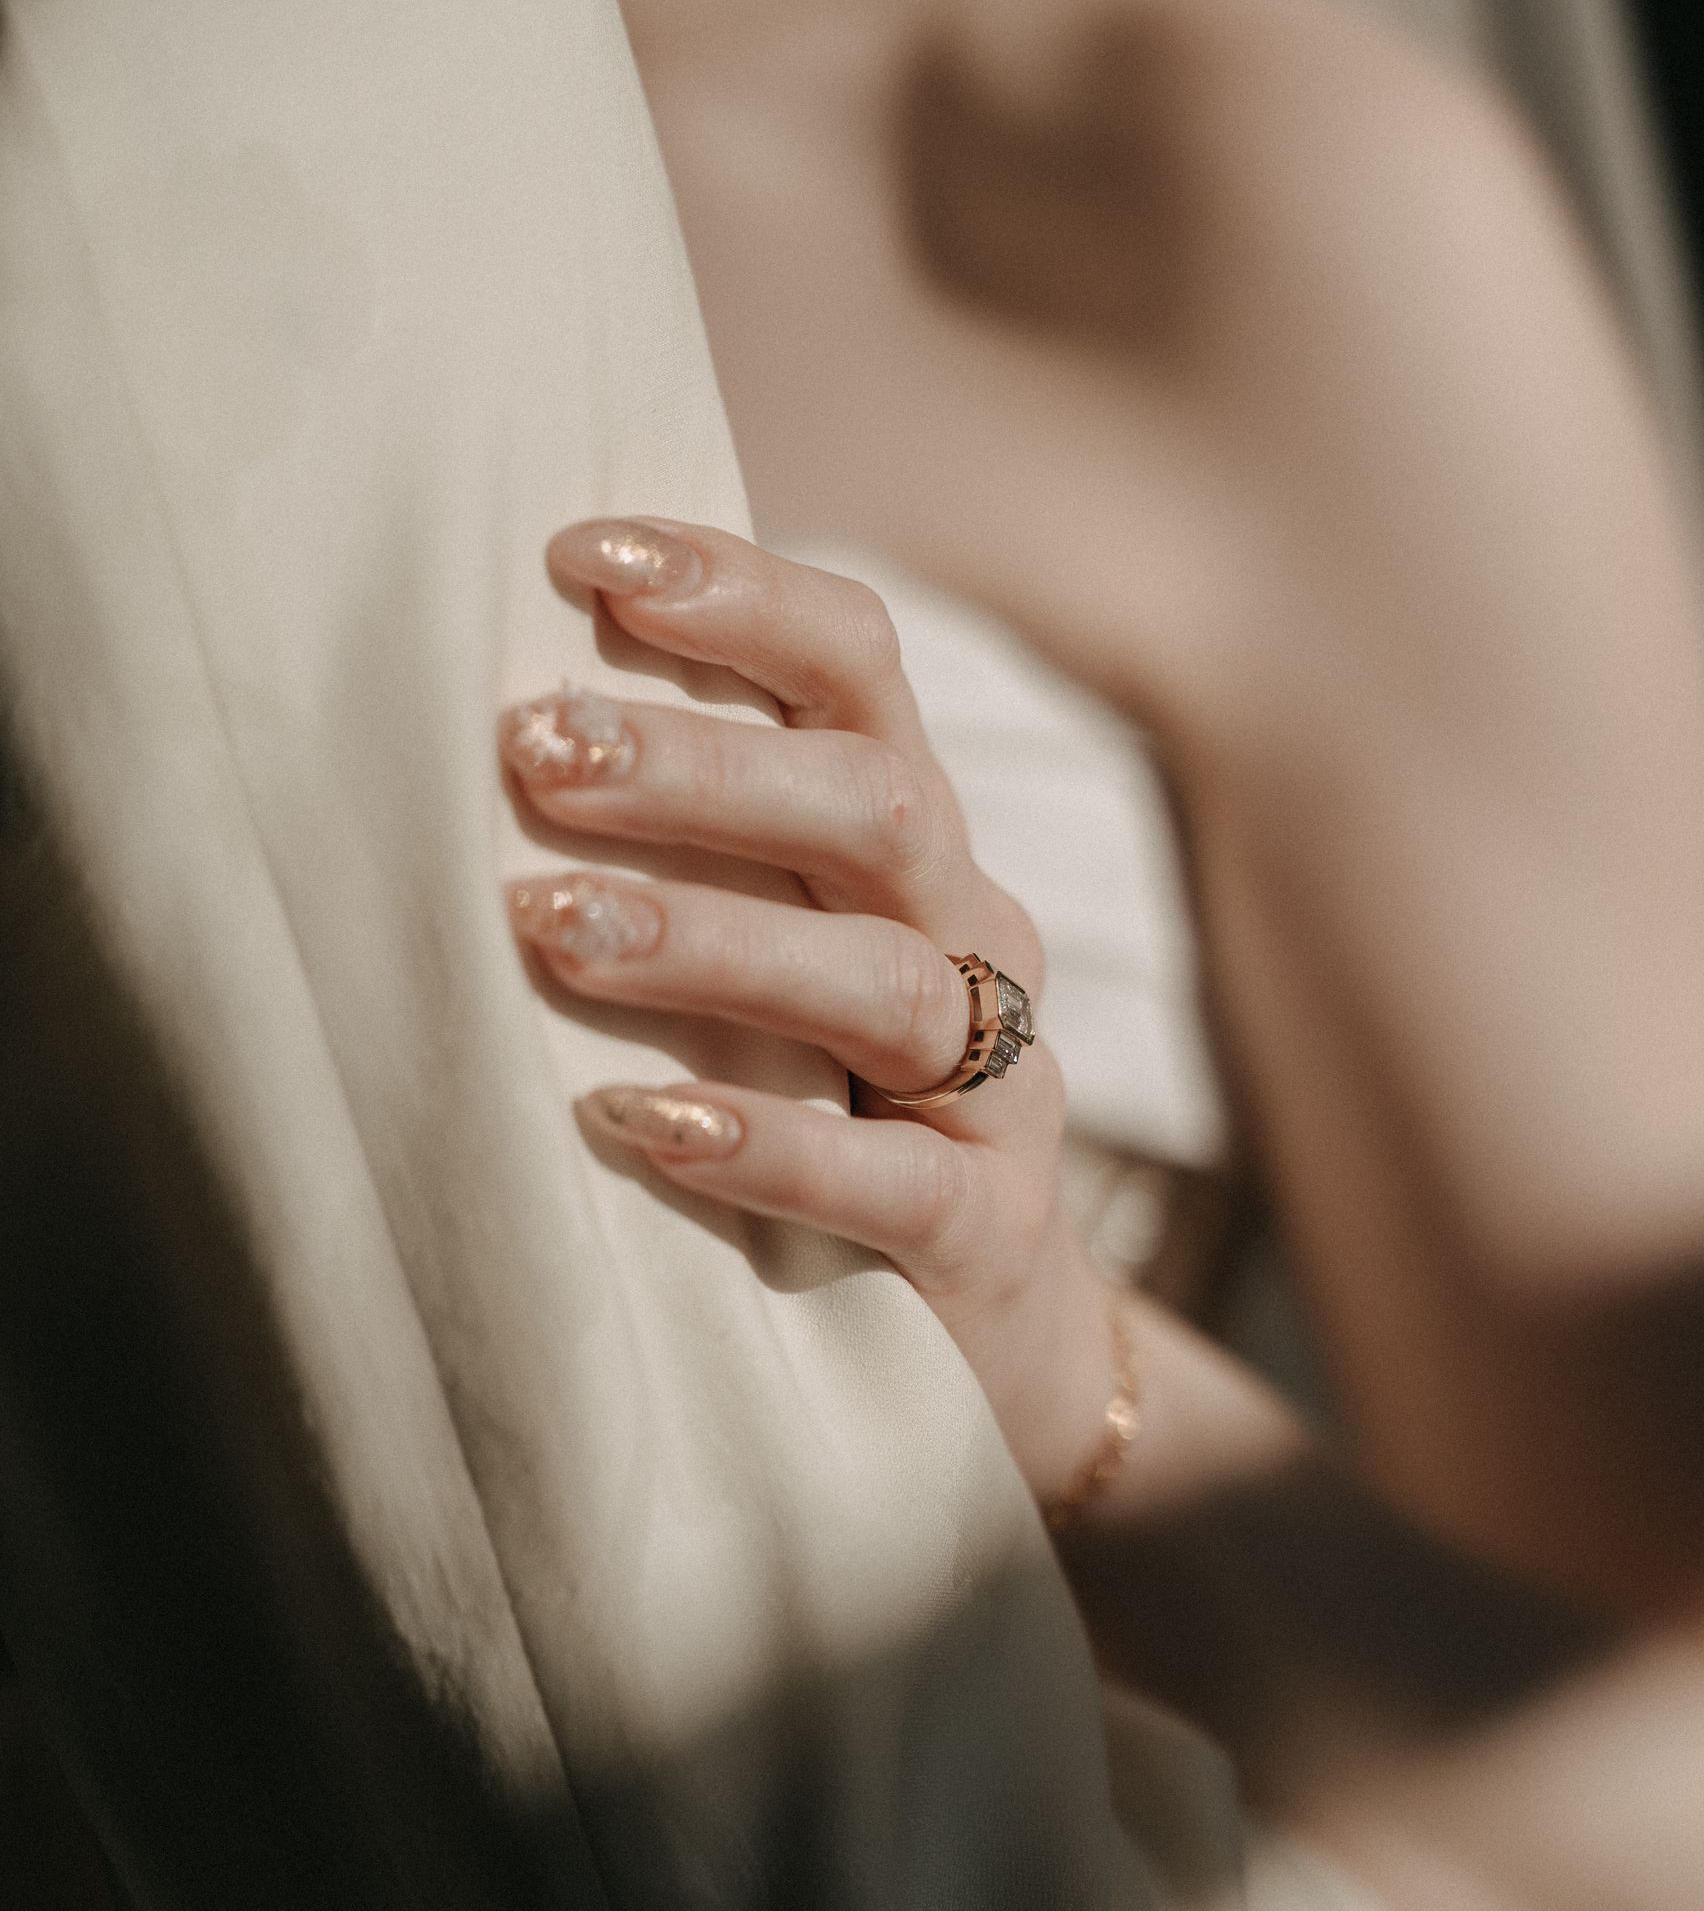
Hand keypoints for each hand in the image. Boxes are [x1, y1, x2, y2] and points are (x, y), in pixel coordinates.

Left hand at [499, 517, 1115, 1508]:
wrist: (988, 1354)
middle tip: (533, 750)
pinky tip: (640, 1123)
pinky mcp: (990, 1234)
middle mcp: (973, 939)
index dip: (740, 594)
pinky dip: (766, 1145)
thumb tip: (495, 733)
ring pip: (887, 983)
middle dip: (703, 768)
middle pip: (877, 806)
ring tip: (550, 930)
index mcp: (914, 850)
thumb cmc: (830, 1121)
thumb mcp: (770, 969)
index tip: (581, 557)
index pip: (858, 672)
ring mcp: (1000, 1091)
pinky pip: (895, 1181)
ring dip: (715, 941)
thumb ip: (691, 860)